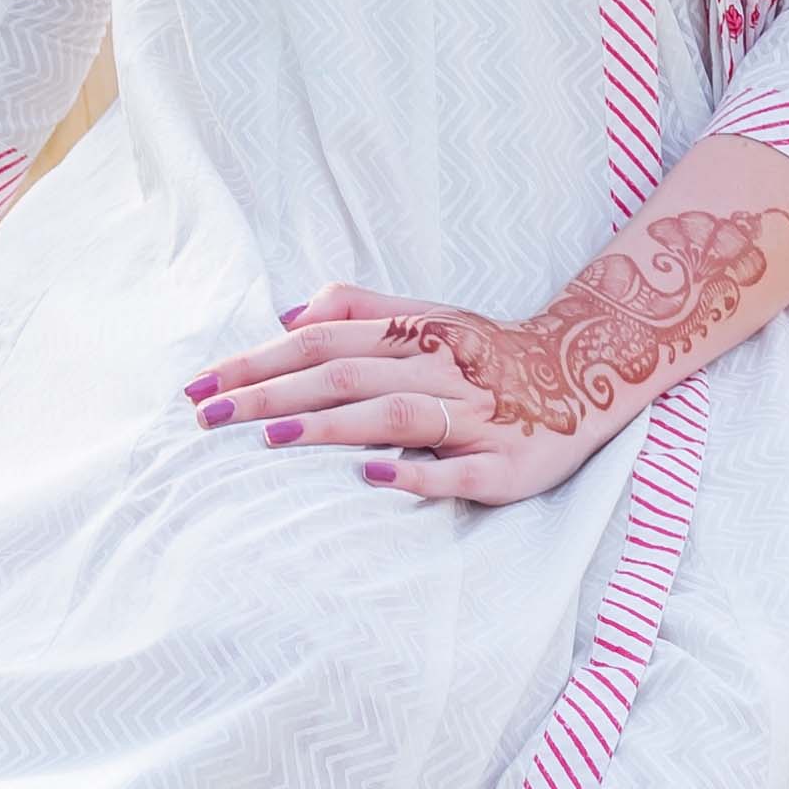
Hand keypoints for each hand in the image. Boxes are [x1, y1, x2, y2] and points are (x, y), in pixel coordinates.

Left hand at [183, 283, 618, 509]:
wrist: (587, 374)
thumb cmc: (488, 353)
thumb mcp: (428, 318)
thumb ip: (359, 311)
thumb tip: (288, 315)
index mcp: (415, 334)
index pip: (323, 341)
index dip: (260, 360)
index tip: (201, 385)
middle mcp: (440, 369)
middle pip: (346, 374)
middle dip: (273, 392)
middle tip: (210, 415)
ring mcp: (474, 418)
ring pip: (396, 413)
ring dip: (332, 425)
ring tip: (273, 437)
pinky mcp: (505, 465)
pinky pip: (457, 470)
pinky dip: (415, 472)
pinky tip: (371, 477)